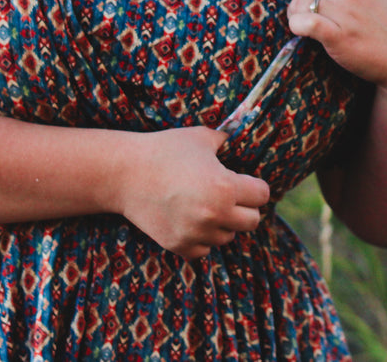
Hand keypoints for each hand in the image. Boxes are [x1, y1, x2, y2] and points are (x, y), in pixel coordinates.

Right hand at [118, 126, 269, 259]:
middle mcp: (214, 214)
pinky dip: (201, 238)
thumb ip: (227, 140)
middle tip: (228, 196)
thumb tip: (244, 138)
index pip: (262, 196)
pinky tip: (190, 219)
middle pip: (252, 221)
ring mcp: (196, 232)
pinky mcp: (178, 245)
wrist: (124, 173)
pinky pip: (204, 249)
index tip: (243, 181)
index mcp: (226, 186)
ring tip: (204, 204)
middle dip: (244, 207)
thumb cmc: (165, 149)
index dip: (254, 186)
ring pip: (227, 236)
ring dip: (222, 223)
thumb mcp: (201, 137)